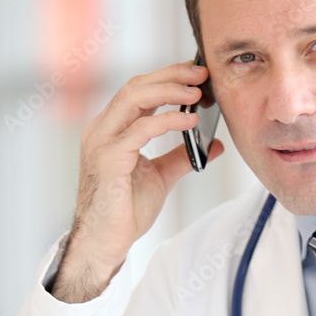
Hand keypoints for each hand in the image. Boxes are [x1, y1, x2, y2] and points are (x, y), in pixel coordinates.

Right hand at [52, 61, 223, 300]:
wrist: (105, 242)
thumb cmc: (125, 210)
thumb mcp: (161, 176)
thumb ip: (182, 156)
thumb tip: (214, 145)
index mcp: (111, 129)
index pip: (138, 91)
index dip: (167, 78)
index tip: (197, 74)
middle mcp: (101, 130)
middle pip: (135, 86)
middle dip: (170, 75)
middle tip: (201, 73)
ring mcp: (101, 142)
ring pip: (133, 99)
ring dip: (168, 91)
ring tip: (197, 92)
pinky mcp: (108, 159)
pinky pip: (139, 130)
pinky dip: (166, 121)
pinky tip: (189, 121)